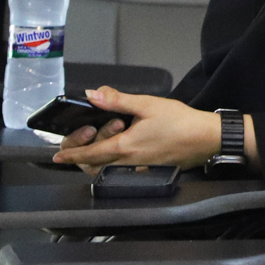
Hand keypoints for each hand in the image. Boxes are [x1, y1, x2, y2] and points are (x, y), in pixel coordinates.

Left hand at [51, 86, 220, 175]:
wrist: (206, 138)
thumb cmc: (180, 122)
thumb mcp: (146, 104)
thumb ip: (116, 101)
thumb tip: (92, 95)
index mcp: (126, 146)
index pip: (90, 155)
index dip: (72, 155)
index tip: (58, 157)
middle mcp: (131, 162)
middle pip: (97, 166)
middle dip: (83, 155)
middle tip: (81, 139)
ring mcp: (141, 168)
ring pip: (110, 168)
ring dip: (101, 155)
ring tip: (107, 134)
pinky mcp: (151, 169)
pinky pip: (126, 169)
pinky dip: (116, 158)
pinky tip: (123, 143)